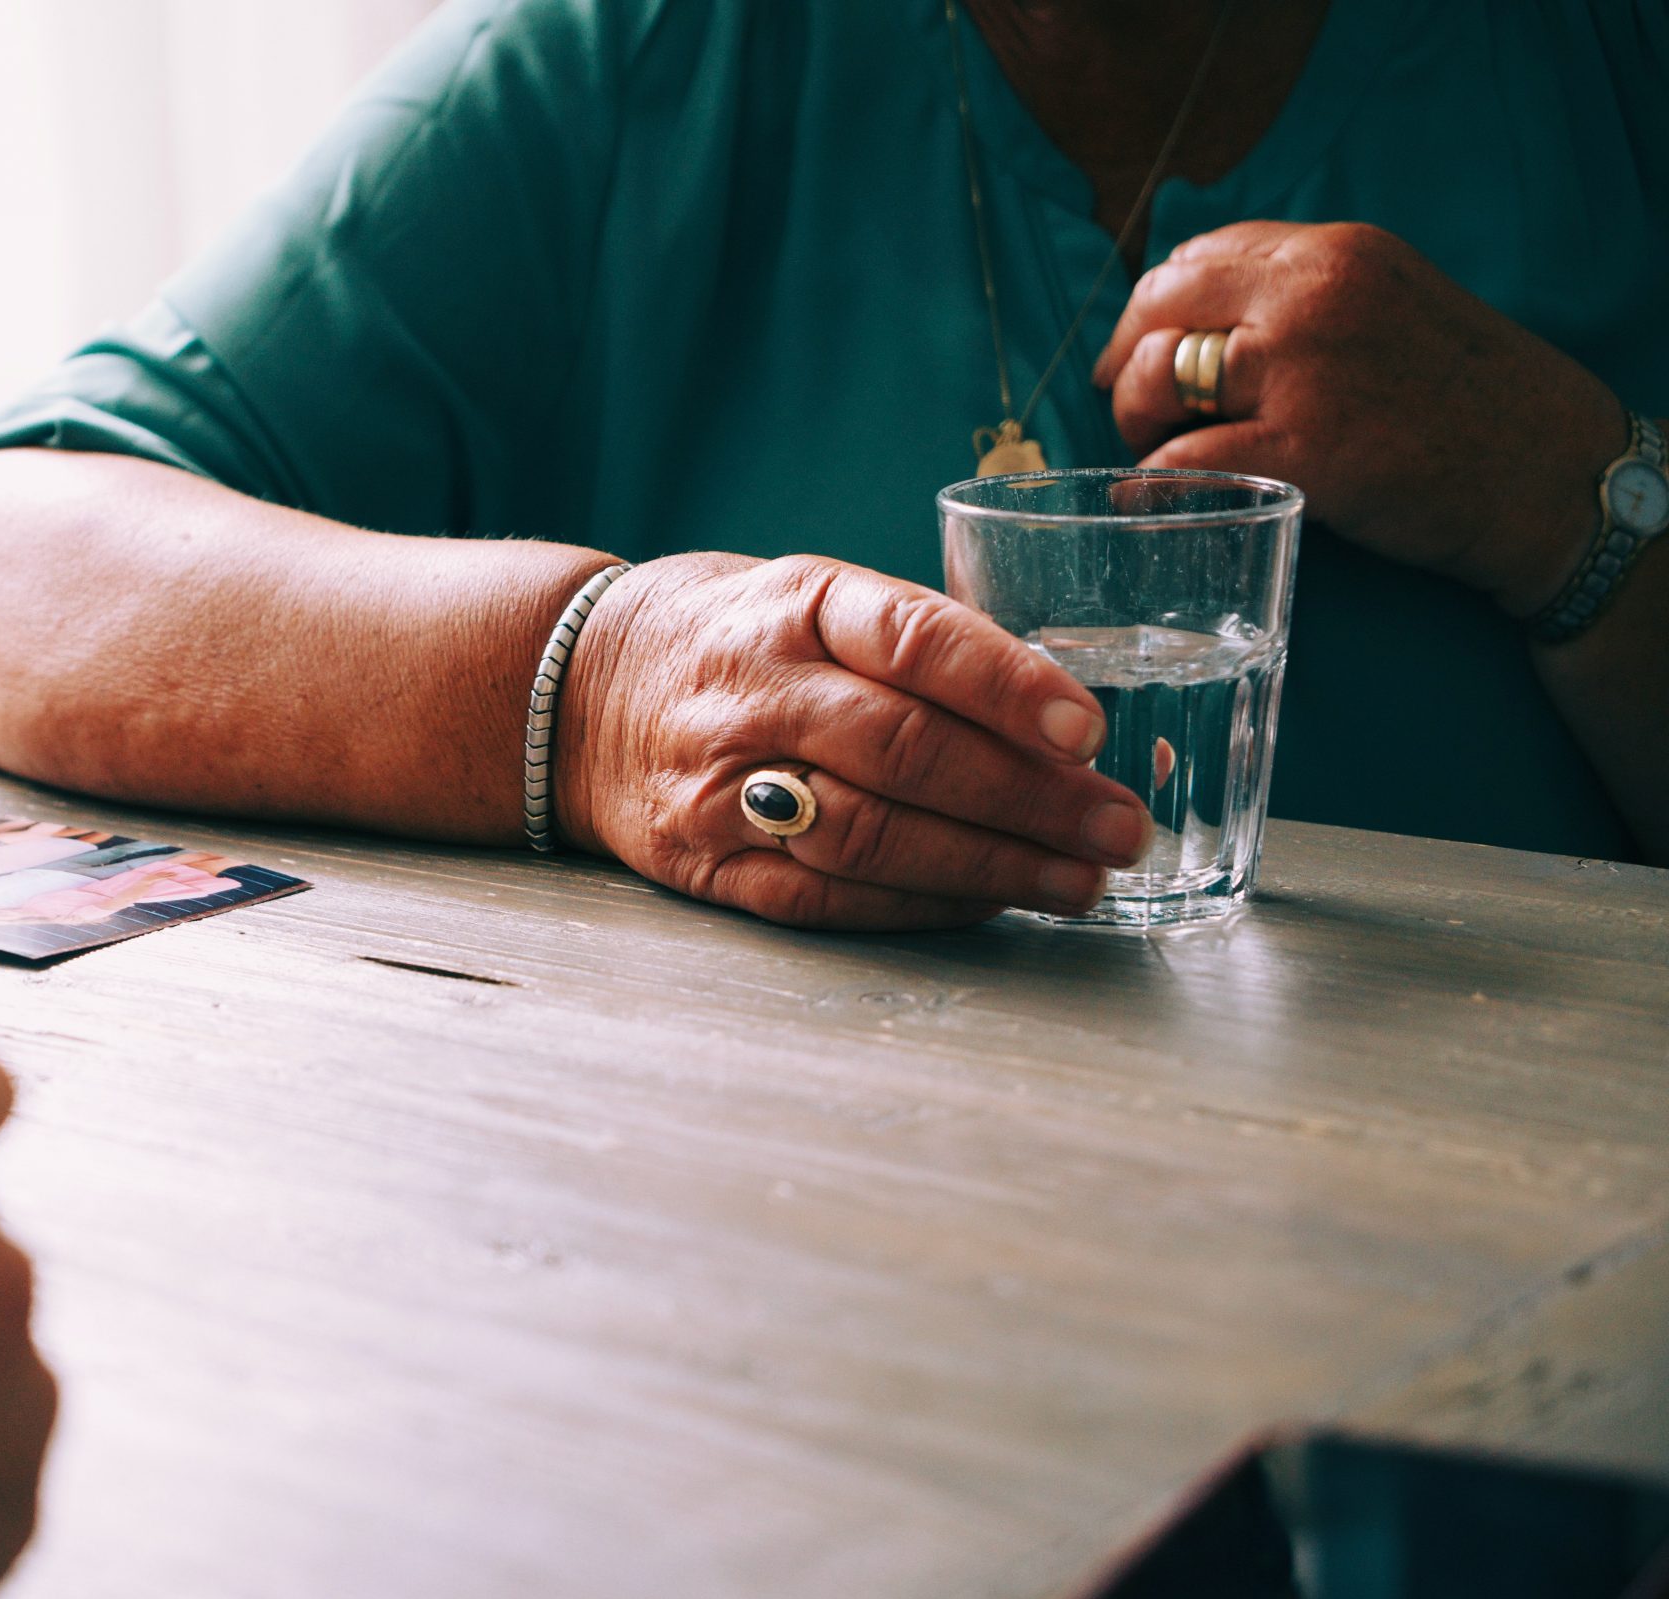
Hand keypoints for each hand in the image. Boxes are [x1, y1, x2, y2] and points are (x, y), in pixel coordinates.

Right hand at [555, 553, 1153, 928]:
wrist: (575, 692)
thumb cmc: (736, 640)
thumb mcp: (813, 598)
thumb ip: (920, 647)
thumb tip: (1073, 723)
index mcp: (794, 605)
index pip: (911, 637)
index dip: (1006, 686)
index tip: (1088, 730)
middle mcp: (753, 692)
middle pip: (902, 750)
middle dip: (1027, 797)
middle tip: (1119, 826)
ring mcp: (719, 783)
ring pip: (866, 834)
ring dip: (987, 865)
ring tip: (1077, 880)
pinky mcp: (703, 862)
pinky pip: (821, 897)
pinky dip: (916, 905)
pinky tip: (988, 903)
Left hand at [1094, 220, 1626, 612]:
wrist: (1547, 472)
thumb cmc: (1466, 400)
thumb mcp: (1390, 305)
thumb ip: (1305, 300)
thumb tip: (1197, 324)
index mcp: (1334, 252)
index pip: (1198, 255)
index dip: (1154, 309)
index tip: (1145, 350)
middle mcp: (1311, 295)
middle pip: (1158, 305)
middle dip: (1127, 360)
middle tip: (1140, 410)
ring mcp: (1302, 369)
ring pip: (1156, 377)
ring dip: (1136, 419)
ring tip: (1160, 449)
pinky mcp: (1301, 449)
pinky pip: (1179, 459)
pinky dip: (1152, 482)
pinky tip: (1152, 496)